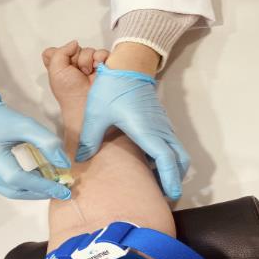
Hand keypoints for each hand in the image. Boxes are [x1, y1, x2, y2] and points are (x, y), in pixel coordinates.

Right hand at [0, 92, 72, 199]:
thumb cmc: (1, 117)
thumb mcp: (27, 125)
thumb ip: (48, 143)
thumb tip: (64, 165)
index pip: (17, 178)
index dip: (41, 186)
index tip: (63, 190)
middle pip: (12, 189)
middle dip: (37, 191)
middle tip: (58, 189)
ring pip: (6, 191)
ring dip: (28, 190)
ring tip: (46, 184)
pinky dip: (16, 185)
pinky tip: (28, 178)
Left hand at [42, 41, 109, 106]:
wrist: (86, 102)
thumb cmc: (69, 92)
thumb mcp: (55, 70)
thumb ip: (59, 52)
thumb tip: (74, 43)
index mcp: (61, 67)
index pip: (57, 51)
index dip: (59, 54)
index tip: (61, 64)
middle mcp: (75, 65)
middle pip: (74, 48)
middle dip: (75, 58)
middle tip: (76, 71)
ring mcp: (90, 65)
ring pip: (88, 50)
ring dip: (87, 60)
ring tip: (87, 72)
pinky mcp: (103, 66)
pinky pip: (102, 53)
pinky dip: (100, 58)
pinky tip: (96, 69)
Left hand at [77, 64, 189, 199]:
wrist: (127, 64)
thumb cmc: (112, 89)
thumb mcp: (96, 114)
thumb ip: (89, 138)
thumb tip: (80, 159)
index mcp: (147, 131)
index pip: (166, 159)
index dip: (170, 178)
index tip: (170, 194)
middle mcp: (159, 130)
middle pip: (179, 159)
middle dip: (175, 178)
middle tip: (165, 194)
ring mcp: (162, 124)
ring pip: (176, 151)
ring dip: (172, 167)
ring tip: (158, 182)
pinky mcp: (159, 120)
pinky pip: (169, 143)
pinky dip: (167, 156)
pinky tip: (150, 162)